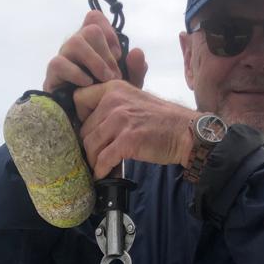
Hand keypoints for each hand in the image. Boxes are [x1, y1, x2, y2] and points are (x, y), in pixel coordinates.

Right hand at [43, 10, 146, 92]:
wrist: (89, 125)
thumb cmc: (106, 102)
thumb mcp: (126, 88)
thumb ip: (136, 71)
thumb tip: (137, 51)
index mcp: (92, 44)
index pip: (95, 19)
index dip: (108, 31)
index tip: (119, 55)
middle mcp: (77, 47)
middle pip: (90, 29)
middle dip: (106, 52)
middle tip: (115, 75)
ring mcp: (64, 59)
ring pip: (75, 42)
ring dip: (94, 61)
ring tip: (105, 80)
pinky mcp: (53, 75)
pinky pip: (59, 63)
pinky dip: (76, 73)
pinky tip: (87, 85)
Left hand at [74, 82, 196, 179]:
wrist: (184, 131)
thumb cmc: (161, 119)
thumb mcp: (134, 99)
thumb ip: (113, 103)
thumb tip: (92, 121)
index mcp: (113, 88)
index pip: (78, 99)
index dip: (80, 117)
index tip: (89, 130)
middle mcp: (114, 101)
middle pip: (84, 129)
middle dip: (89, 146)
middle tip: (95, 157)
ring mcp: (120, 120)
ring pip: (91, 145)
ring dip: (94, 161)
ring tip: (99, 167)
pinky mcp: (127, 141)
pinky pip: (104, 159)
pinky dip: (101, 171)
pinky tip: (104, 175)